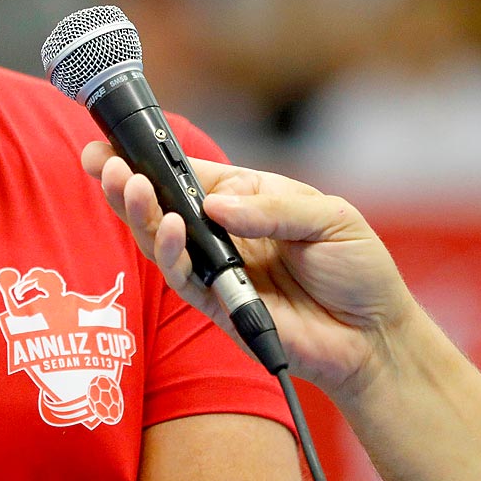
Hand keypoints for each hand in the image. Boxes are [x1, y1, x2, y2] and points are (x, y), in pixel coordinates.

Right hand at [82, 142, 415, 400]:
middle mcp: (223, 234)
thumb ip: (273, 209)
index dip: (149, 160)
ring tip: (128, 186)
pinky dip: (173, 255)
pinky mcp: (219, 308)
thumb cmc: (357, 269)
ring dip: (140, 214)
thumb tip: (214, 204)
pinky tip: (171, 229)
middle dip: (128, 184)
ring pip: (162, 242)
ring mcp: (218, 271)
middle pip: (162, 207)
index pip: (188, 175)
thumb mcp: (329, 218)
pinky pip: (184, 281)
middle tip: (104, 165)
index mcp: (246, 200)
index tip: (111, 145)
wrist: (375, 335)